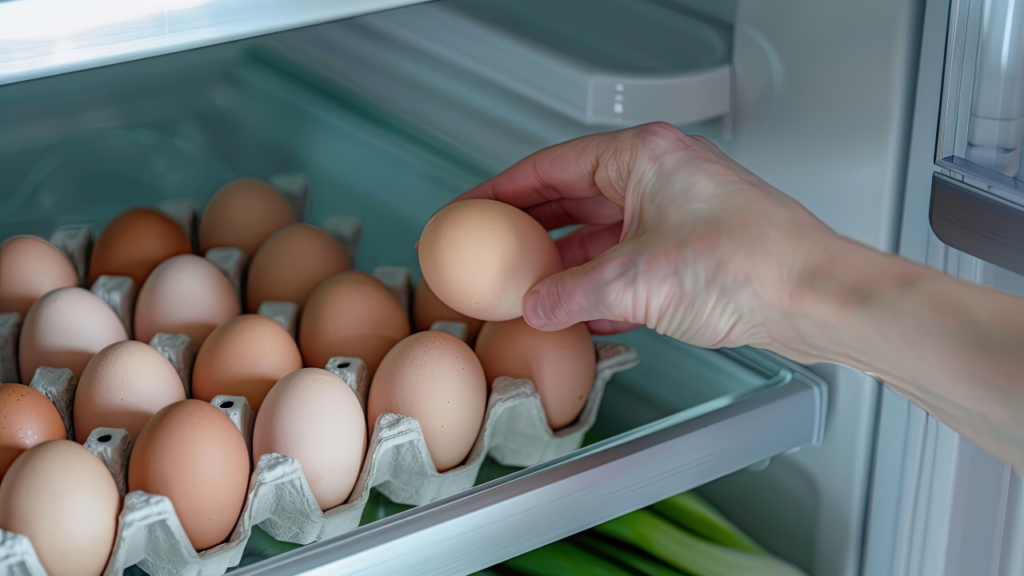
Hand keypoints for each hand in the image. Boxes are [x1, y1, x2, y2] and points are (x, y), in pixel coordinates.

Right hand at [457, 122, 836, 350]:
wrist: (812, 296)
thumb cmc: (749, 263)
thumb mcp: (634, 281)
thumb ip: (571, 294)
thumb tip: (537, 305)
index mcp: (642, 157)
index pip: (551, 166)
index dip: (503, 190)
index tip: (473, 208)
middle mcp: (659, 176)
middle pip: (573, 197)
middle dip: (530, 229)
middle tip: (491, 249)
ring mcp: (676, 212)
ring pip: (601, 233)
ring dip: (564, 263)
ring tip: (527, 287)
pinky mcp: (692, 249)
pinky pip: (628, 260)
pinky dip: (599, 283)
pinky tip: (579, 310)